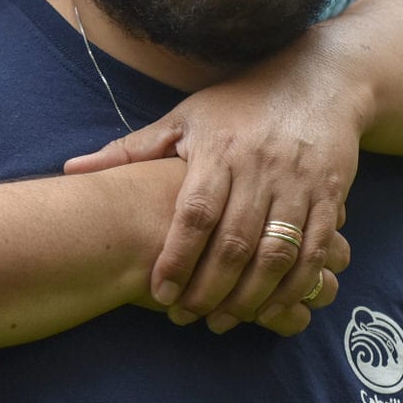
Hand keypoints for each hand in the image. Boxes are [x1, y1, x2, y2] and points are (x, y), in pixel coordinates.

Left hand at [64, 26, 367, 331]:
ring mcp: (299, 183)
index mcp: (220, 148)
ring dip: (250, 296)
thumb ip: (131, 150)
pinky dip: (294, 284)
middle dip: (209, 289)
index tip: (159, 291)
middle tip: (186, 316)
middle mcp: (261, 167)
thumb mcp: (185, 116)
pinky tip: (272, 305)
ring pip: (276, 253)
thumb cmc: (241, 102)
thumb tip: (72, 170)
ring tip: (224, 320)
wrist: (319, 81)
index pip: (196, 212)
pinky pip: (314, 250)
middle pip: (235, 241)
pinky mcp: (330, 195)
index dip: (176, 256)